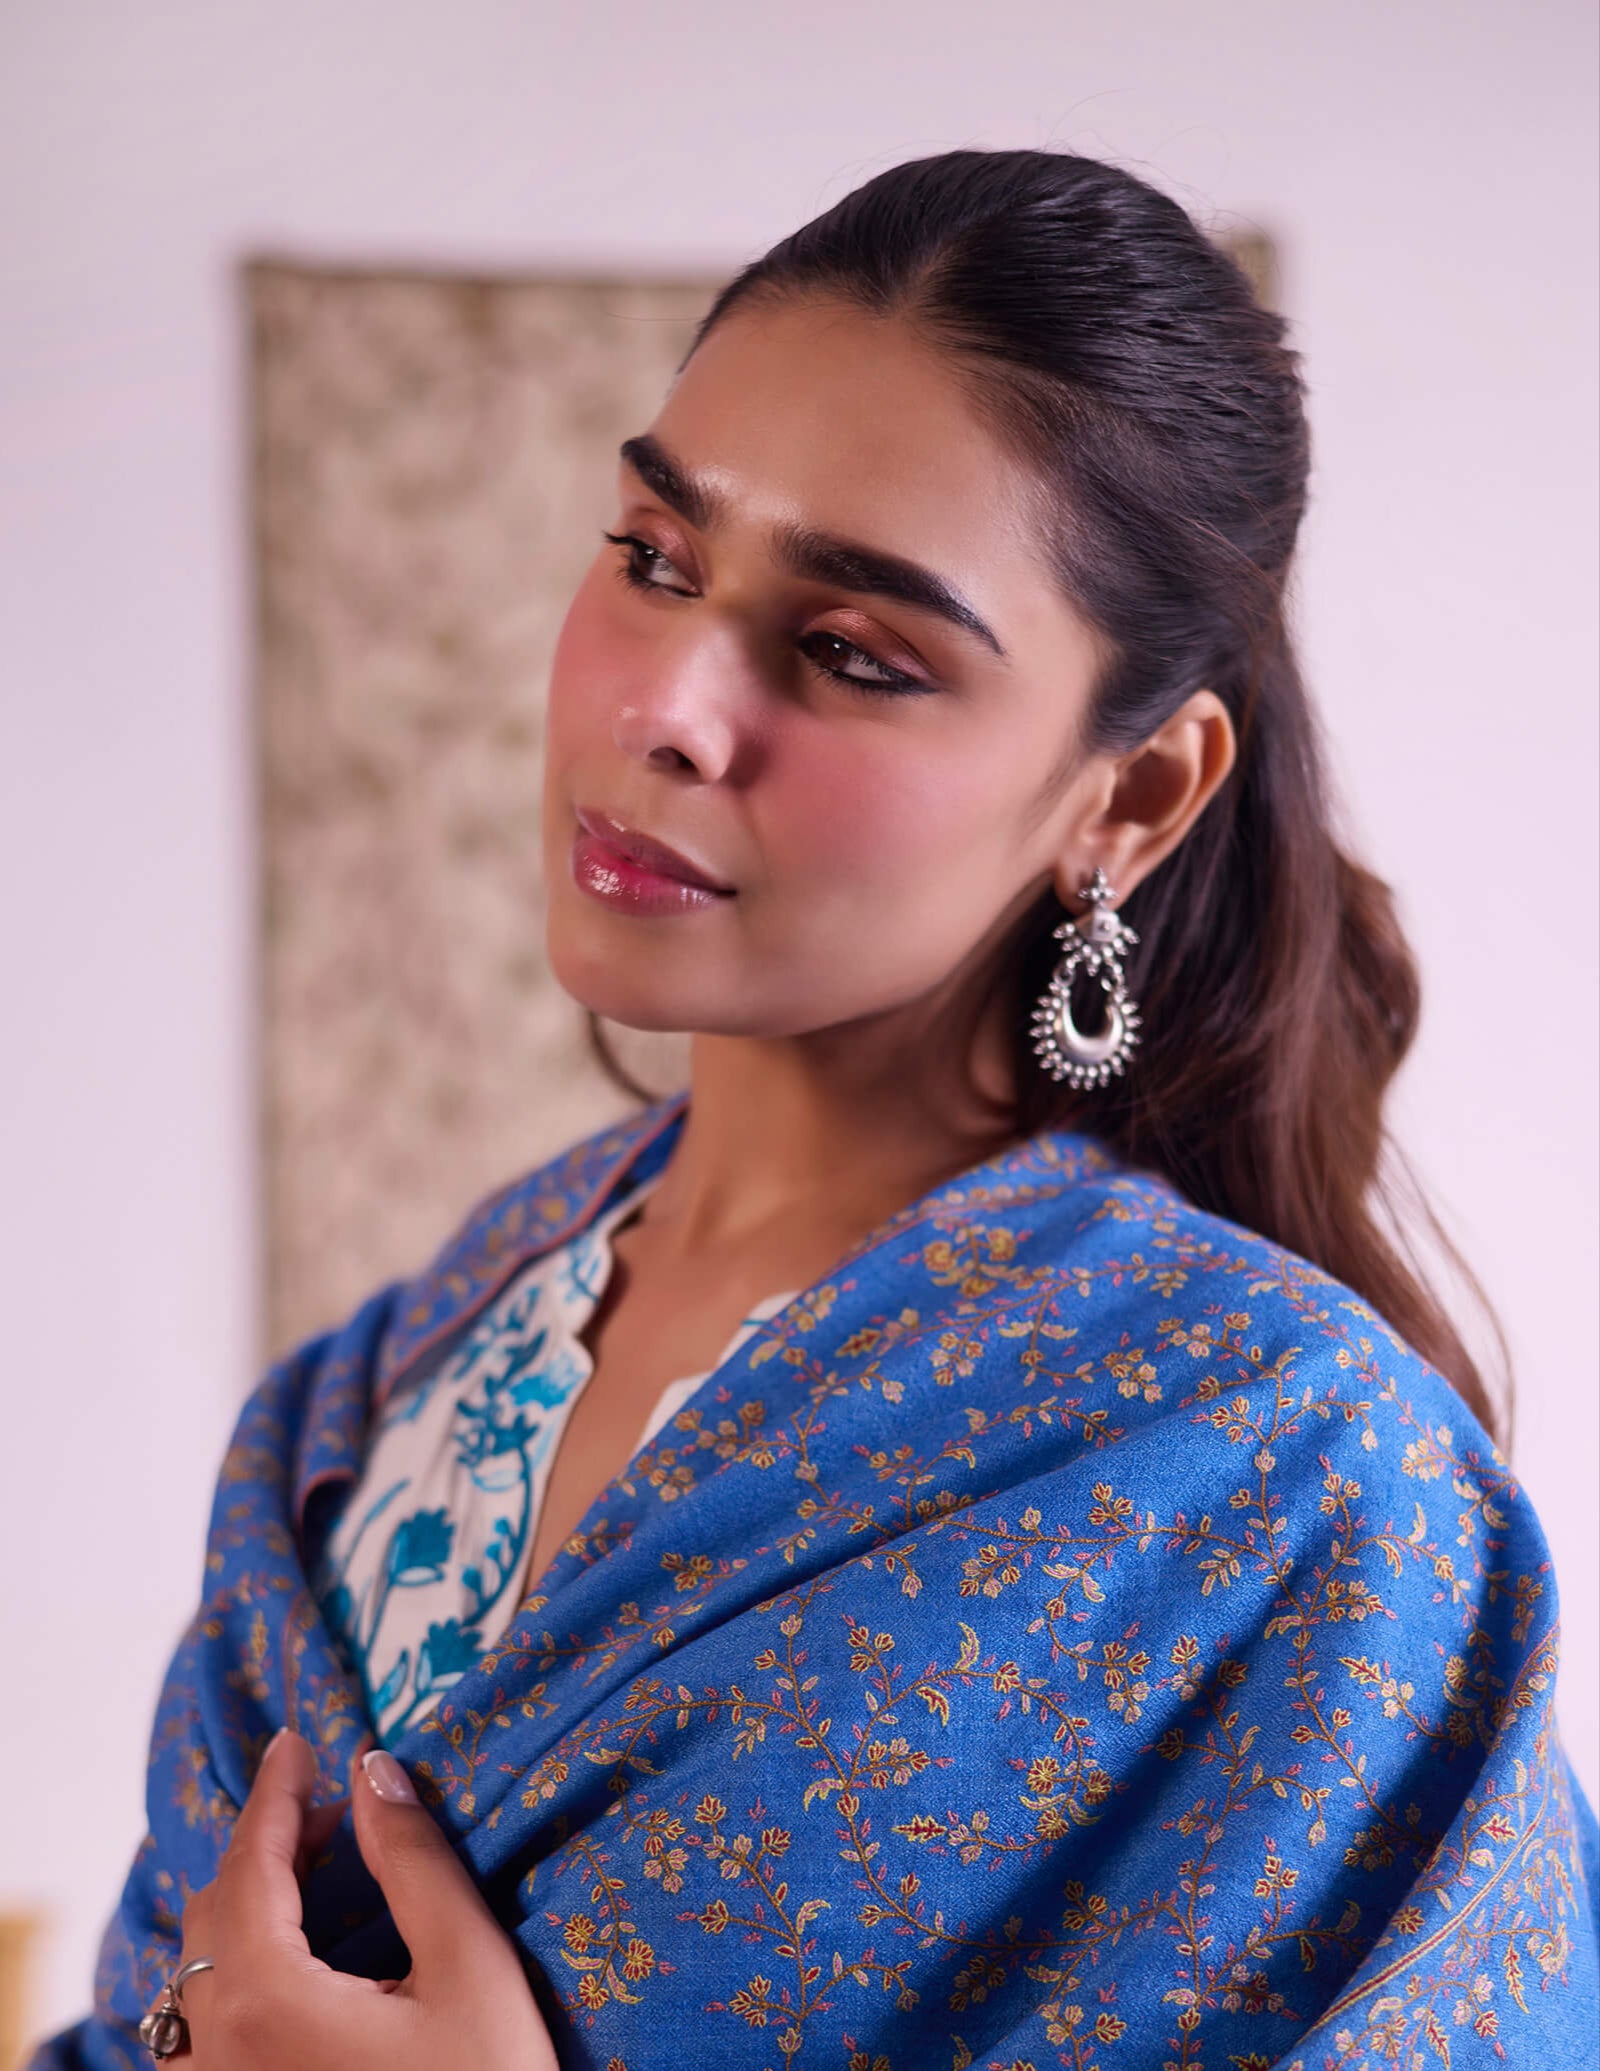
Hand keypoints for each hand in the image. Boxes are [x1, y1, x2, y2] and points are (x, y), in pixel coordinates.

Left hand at [174, 1727, 557, 2069]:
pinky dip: (242, 1967)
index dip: (276, 1794)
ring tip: (320, 1868)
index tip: (297, 1741)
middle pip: (215, 1915)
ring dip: (251, 1905)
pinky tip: (296, 1954)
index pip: (250, 1865)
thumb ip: (413, 1859)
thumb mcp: (467, 1967)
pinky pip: (207, 2027)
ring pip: (202, 1975)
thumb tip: (373, 1770)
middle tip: (335, 1807)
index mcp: (266, 2002)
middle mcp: (215, 2054)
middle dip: (269, 1845)